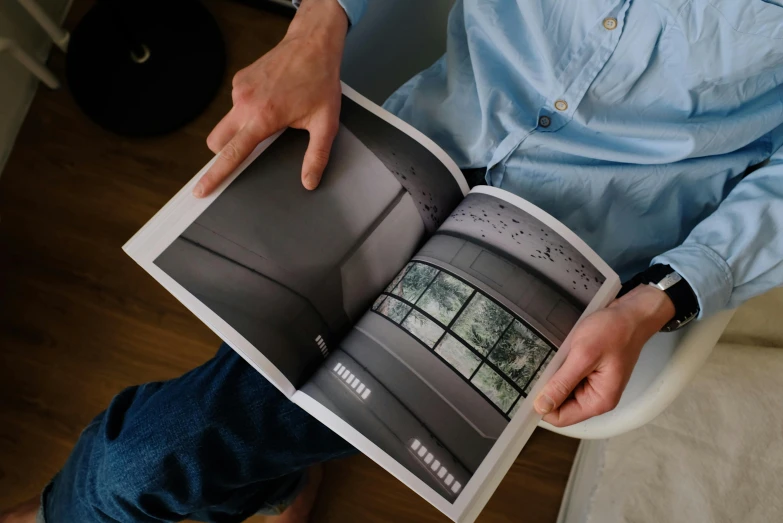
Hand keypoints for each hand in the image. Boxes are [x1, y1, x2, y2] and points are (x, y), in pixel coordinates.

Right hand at [193, 0, 347, 197]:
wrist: (312, 44)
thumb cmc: (320, 82)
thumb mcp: (326, 124)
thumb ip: (316, 156)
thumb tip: (309, 181)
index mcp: (262, 118)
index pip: (231, 154)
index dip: (215, 175)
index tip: (201, 190)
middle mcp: (244, 103)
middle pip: (217, 141)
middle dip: (225, 152)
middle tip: (249, 151)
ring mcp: (239, 90)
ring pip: (228, 122)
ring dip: (242, 128)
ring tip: (275, 116)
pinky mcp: (239, 80)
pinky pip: (236, 105)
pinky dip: (248, 111)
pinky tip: (272, 101)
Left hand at [534, 284, 675, 425]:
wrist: (632, 313)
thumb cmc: (613, 331)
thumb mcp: (583, 355)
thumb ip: (563, 383)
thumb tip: (542, 407)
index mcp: (598, 401)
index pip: (561, 418)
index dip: (542, 407)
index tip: (526, 389)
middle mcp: (597, 398)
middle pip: (561, 405)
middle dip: (548, 389)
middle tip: (536, 368)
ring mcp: (594, 385)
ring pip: (563, 390)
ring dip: (554, 377)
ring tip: (550, 358)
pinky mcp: (590, 372)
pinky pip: (569, 377)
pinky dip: (561, 368)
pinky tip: (558, 354)